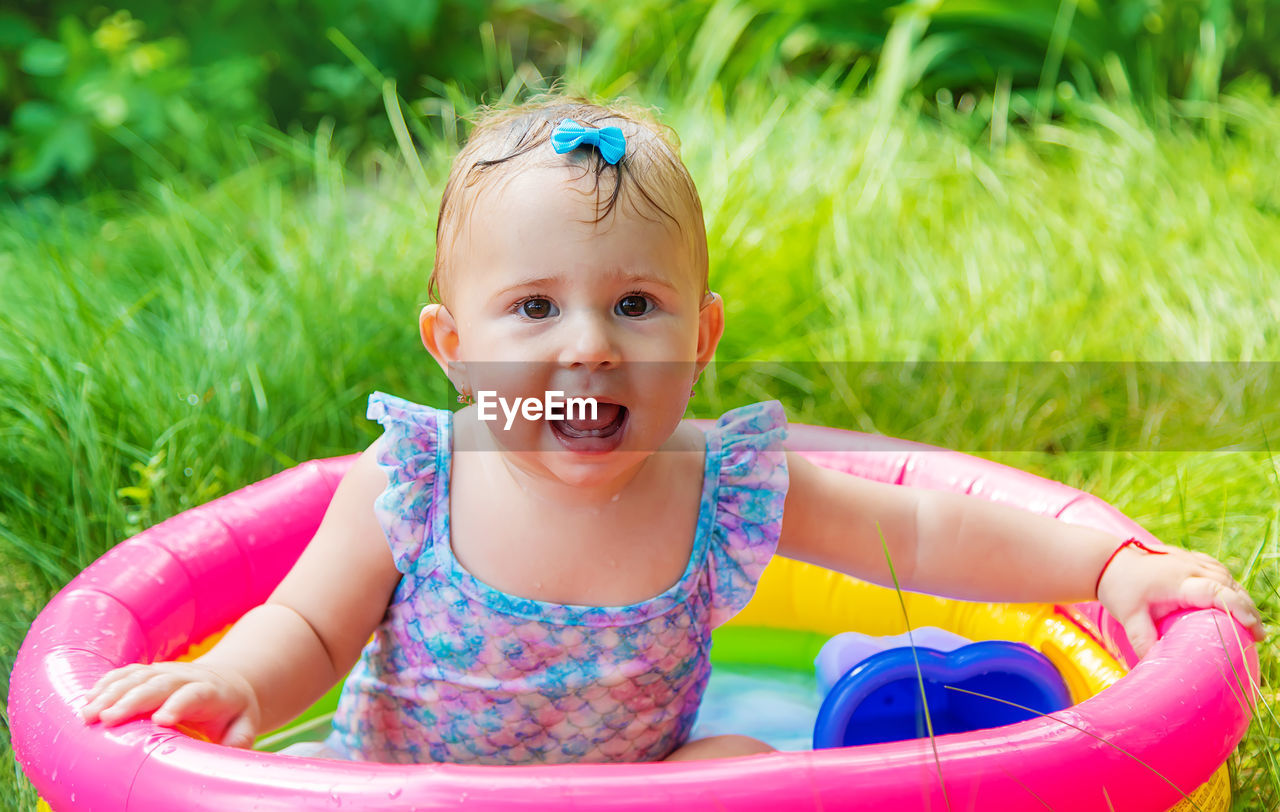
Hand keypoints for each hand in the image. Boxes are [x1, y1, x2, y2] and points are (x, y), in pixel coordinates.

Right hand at [79, 661, 260, 747]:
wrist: (230, 679)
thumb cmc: (233, 710)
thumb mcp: (244, 725)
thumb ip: (239, 741)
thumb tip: (228, 759)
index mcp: (211, 692)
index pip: (194, 695)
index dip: (177, 704)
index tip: (160, 721)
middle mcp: (187, 677)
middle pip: (158, 684)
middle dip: (131, 700)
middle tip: (106, 719)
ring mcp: (167, 671)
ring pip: (137, 677)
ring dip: (111, 693)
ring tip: (87, 714)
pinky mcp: (150, 671)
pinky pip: (127, 673)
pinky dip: (107, 683)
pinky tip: (88, 697)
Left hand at [1097, 543, 1265, 657]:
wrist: (1107, 561)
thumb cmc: (1119, 590)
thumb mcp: (1130, 619)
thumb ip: (1144, 642)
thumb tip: (1157, 667)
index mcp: (1178, 582)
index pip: (1218, 593)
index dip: (1240, 610)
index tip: (1255, 630)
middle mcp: (1190, 567)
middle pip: (1229, 587)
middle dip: (1247, 609)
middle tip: (1257, 636)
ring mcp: (1191, 560)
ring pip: (1227, 577)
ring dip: (1240, 597)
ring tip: (1249, 622)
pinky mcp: (1190, 557)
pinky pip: (1218, 570)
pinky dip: (1230, 585)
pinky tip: (1233, 600)